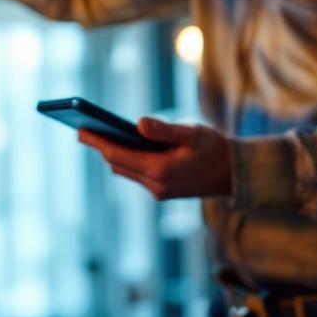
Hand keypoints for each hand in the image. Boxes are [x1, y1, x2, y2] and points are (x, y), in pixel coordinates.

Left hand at [78, 117, 232, 199]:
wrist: (235, 174)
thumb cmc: (214, 149)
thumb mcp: (192, 133)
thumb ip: (164, 129)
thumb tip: (138, 124)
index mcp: (160, 170)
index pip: (118, 155)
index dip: (98, 141)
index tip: (81, 131)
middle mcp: (156, 185)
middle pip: (118, 164)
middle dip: (101, 147)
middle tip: (82, 131)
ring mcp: (159, 191)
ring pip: (126, 171)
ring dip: (112, 155)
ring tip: (97, 137)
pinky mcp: (163, 191)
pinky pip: (137, 175)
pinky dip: (127, 161)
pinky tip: (121, 147)